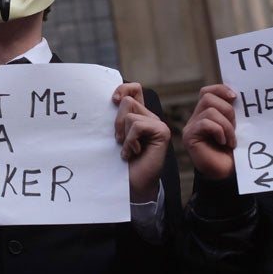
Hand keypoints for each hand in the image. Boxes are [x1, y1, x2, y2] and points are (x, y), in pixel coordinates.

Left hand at [112, 83, 169, 202]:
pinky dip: (130, 141)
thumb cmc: (121, 162)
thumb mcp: (115, 135)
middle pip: (127, 100)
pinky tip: (133, 152)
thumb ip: (115, 118)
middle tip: (119, 140)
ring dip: (124, 134)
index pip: (134, 88)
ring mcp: (157, 124)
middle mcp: (149, 116)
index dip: (123, 88)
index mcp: (138, 114)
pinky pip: (138, 126)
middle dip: (116, 121)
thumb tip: (110, 99)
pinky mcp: (162, 132)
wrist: (132, 184)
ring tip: (127, 149)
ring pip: (131, 114)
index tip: (112, 100)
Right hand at [181, 84, 237, 179]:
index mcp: (206, 113)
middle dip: (227, 110)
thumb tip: (237, 97)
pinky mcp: (190, 137)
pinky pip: (206, 123)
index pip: (207, 91)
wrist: (226, 174)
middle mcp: (195, 118)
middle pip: (208, 97)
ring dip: (226, 125)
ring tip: (231, 140)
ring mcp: (191, 127)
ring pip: (209, 110)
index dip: (220, 89)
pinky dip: (219, 131)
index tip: (236, 97)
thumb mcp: (235, 128)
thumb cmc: (232, 152)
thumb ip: (232, 113)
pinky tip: (223, 142)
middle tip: (235, 128)